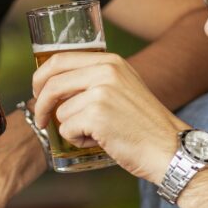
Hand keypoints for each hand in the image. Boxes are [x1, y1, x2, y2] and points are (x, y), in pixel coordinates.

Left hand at [31, 52, 185, 183]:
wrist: (169, 148)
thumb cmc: (144, 124)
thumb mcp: (124, 87)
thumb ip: (96, 79)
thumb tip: (54, 86)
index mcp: (110, 61)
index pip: (60, 59)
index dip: (41, 76)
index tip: (37, 91)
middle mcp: (105, 71)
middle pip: (52, 82)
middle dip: (40, 102)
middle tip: (41, 118)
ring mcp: (101, 92)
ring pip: (60, 111)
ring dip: (71, 128)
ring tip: (97, 133)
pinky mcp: (97, 115)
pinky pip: (67, 129)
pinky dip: (78, 140)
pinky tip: (100, 141)